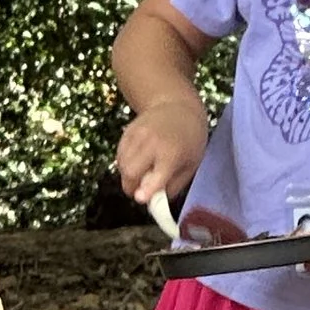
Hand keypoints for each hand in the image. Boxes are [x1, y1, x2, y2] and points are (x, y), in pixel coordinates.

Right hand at [115, 94, 208, 211]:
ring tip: (141, 173)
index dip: (146, 189)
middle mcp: (152, 143)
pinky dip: (124, 164)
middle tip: (138, 191)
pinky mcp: (127, 132)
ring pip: (121, 165)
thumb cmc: (189, 141)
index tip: (140, 198)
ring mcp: (137, 135)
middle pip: (130, 172)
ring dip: (127, 176)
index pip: (156, 175)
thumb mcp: (190, 166)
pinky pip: (119, 155)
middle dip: (131, 187)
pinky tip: (137, 161)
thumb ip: (172, 186)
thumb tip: (153, 202)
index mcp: (172, 154)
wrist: (178, 107)